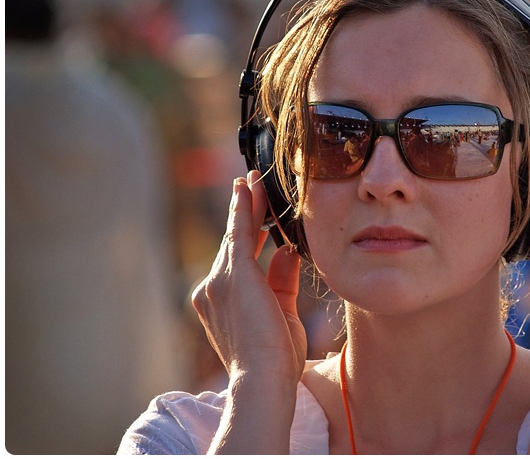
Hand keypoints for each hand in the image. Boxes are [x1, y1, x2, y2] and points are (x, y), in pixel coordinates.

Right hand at [191, 170, 307, 383]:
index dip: (247, 234)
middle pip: (233, 242)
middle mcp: (212, 289)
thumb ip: (282, 280)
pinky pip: (240, 231)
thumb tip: (286, 250)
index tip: (256, 216)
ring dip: (246, 204)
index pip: (236, 259)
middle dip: (244, 212)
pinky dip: (245, 207)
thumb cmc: (276, 359)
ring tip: (253, 180)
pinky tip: (248, 188)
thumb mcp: (282, 312)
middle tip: (250, 185)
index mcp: (221, 302)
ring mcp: (218, 281)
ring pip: (235, 233)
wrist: (265, 380)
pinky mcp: (234, 274)